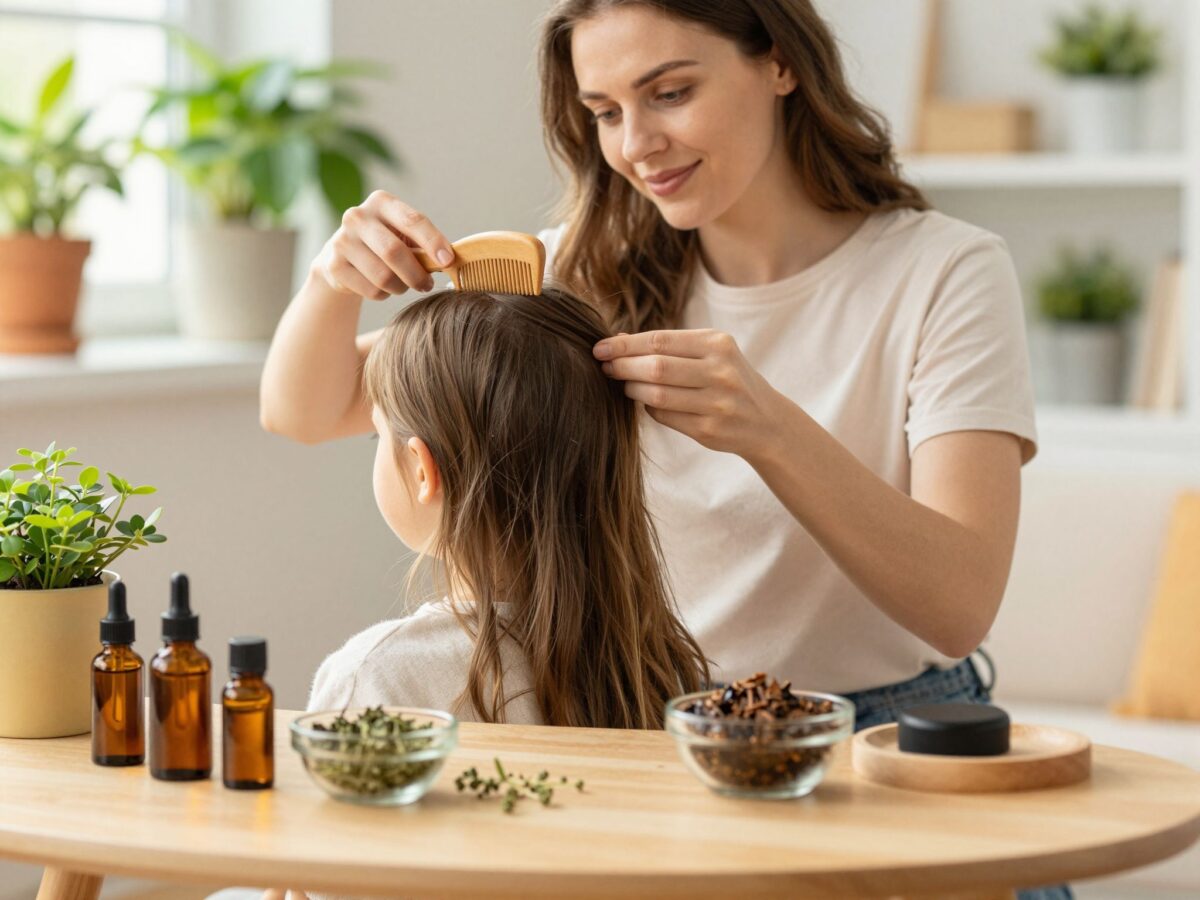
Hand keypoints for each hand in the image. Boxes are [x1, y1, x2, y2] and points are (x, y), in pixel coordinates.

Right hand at [313, 190, 454, 299]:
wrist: (344, 256)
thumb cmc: (386, 243)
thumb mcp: (405, 236)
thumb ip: (425, 244)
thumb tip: (450, 261)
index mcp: (381, 202)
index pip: (412, 220)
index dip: (433, 242)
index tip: (449, 261)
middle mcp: (357, 216)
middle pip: (394, 251)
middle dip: (416, 273)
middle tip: (427, 285)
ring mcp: (342, 240)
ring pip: (383, 276)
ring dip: (401, 287)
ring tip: (403, 285)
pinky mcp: (333, 265)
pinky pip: (370, 290)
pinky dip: (384, 294)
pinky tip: (382, 287)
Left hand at [594, 329, 784, 457]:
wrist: (766, 421)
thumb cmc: (727, 379)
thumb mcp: (710, 353)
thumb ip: (668, 346)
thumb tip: (617, 340)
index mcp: (718, 344)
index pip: (660, 341)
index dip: (625, 345)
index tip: (600, 347)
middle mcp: (720, 372)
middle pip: (655, 368)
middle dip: (623, 366)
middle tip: (605, 367)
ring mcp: (716, 403)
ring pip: (656, 395)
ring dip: (632, 389)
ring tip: (624, 385)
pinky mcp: (709, 430)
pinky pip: (664, 416)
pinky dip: (649, 408)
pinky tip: (647, 402)